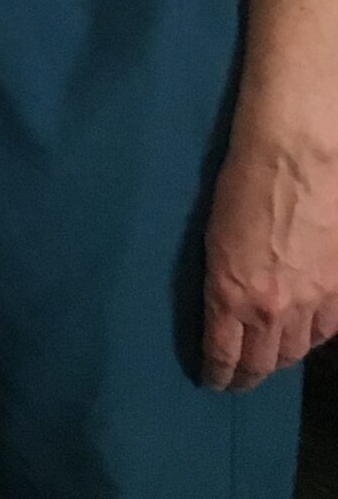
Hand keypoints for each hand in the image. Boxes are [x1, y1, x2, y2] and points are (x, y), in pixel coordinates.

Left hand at [202, 131, 337, 391]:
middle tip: (238, 381)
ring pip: (298, 350)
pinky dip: (312, 338)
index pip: (224, 354)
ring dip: (280, 360)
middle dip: (248, 376)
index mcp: (230, 295)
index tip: (212, 382)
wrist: (297, 157)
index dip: (219, 374)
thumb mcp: (213, 237)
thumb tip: (226, 305)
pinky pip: (327, 329)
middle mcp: (273, 309)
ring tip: (268, 362)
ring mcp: (313, 300)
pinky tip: (304, 338)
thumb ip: (222, 280)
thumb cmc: (240, 183)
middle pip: (263, 361)